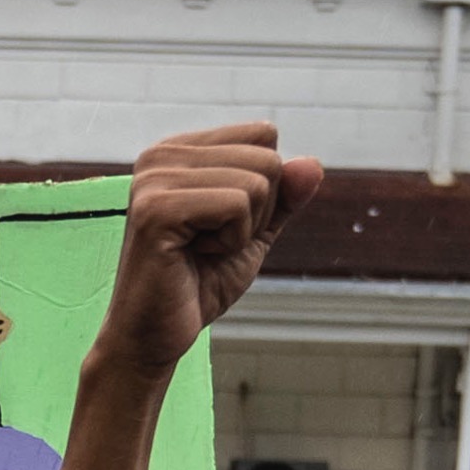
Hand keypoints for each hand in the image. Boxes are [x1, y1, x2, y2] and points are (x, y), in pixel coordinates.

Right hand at [96, 124, 319, 372]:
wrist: (155, 335)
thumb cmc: (198, 283)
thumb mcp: (255, 233)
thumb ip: (284, 197)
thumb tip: (313, 164)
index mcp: (179, 150)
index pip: (263, 135)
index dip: (266, 187)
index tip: (223, 223)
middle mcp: (162, 155)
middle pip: (266, 158)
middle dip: (259, 213)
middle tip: (212, 244)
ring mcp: (155, 179)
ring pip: (257, 182)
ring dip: (243, 231)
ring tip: (200, 250)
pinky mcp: (157, 209)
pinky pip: (237, 205)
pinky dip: (231, 241)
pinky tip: (194, 256)